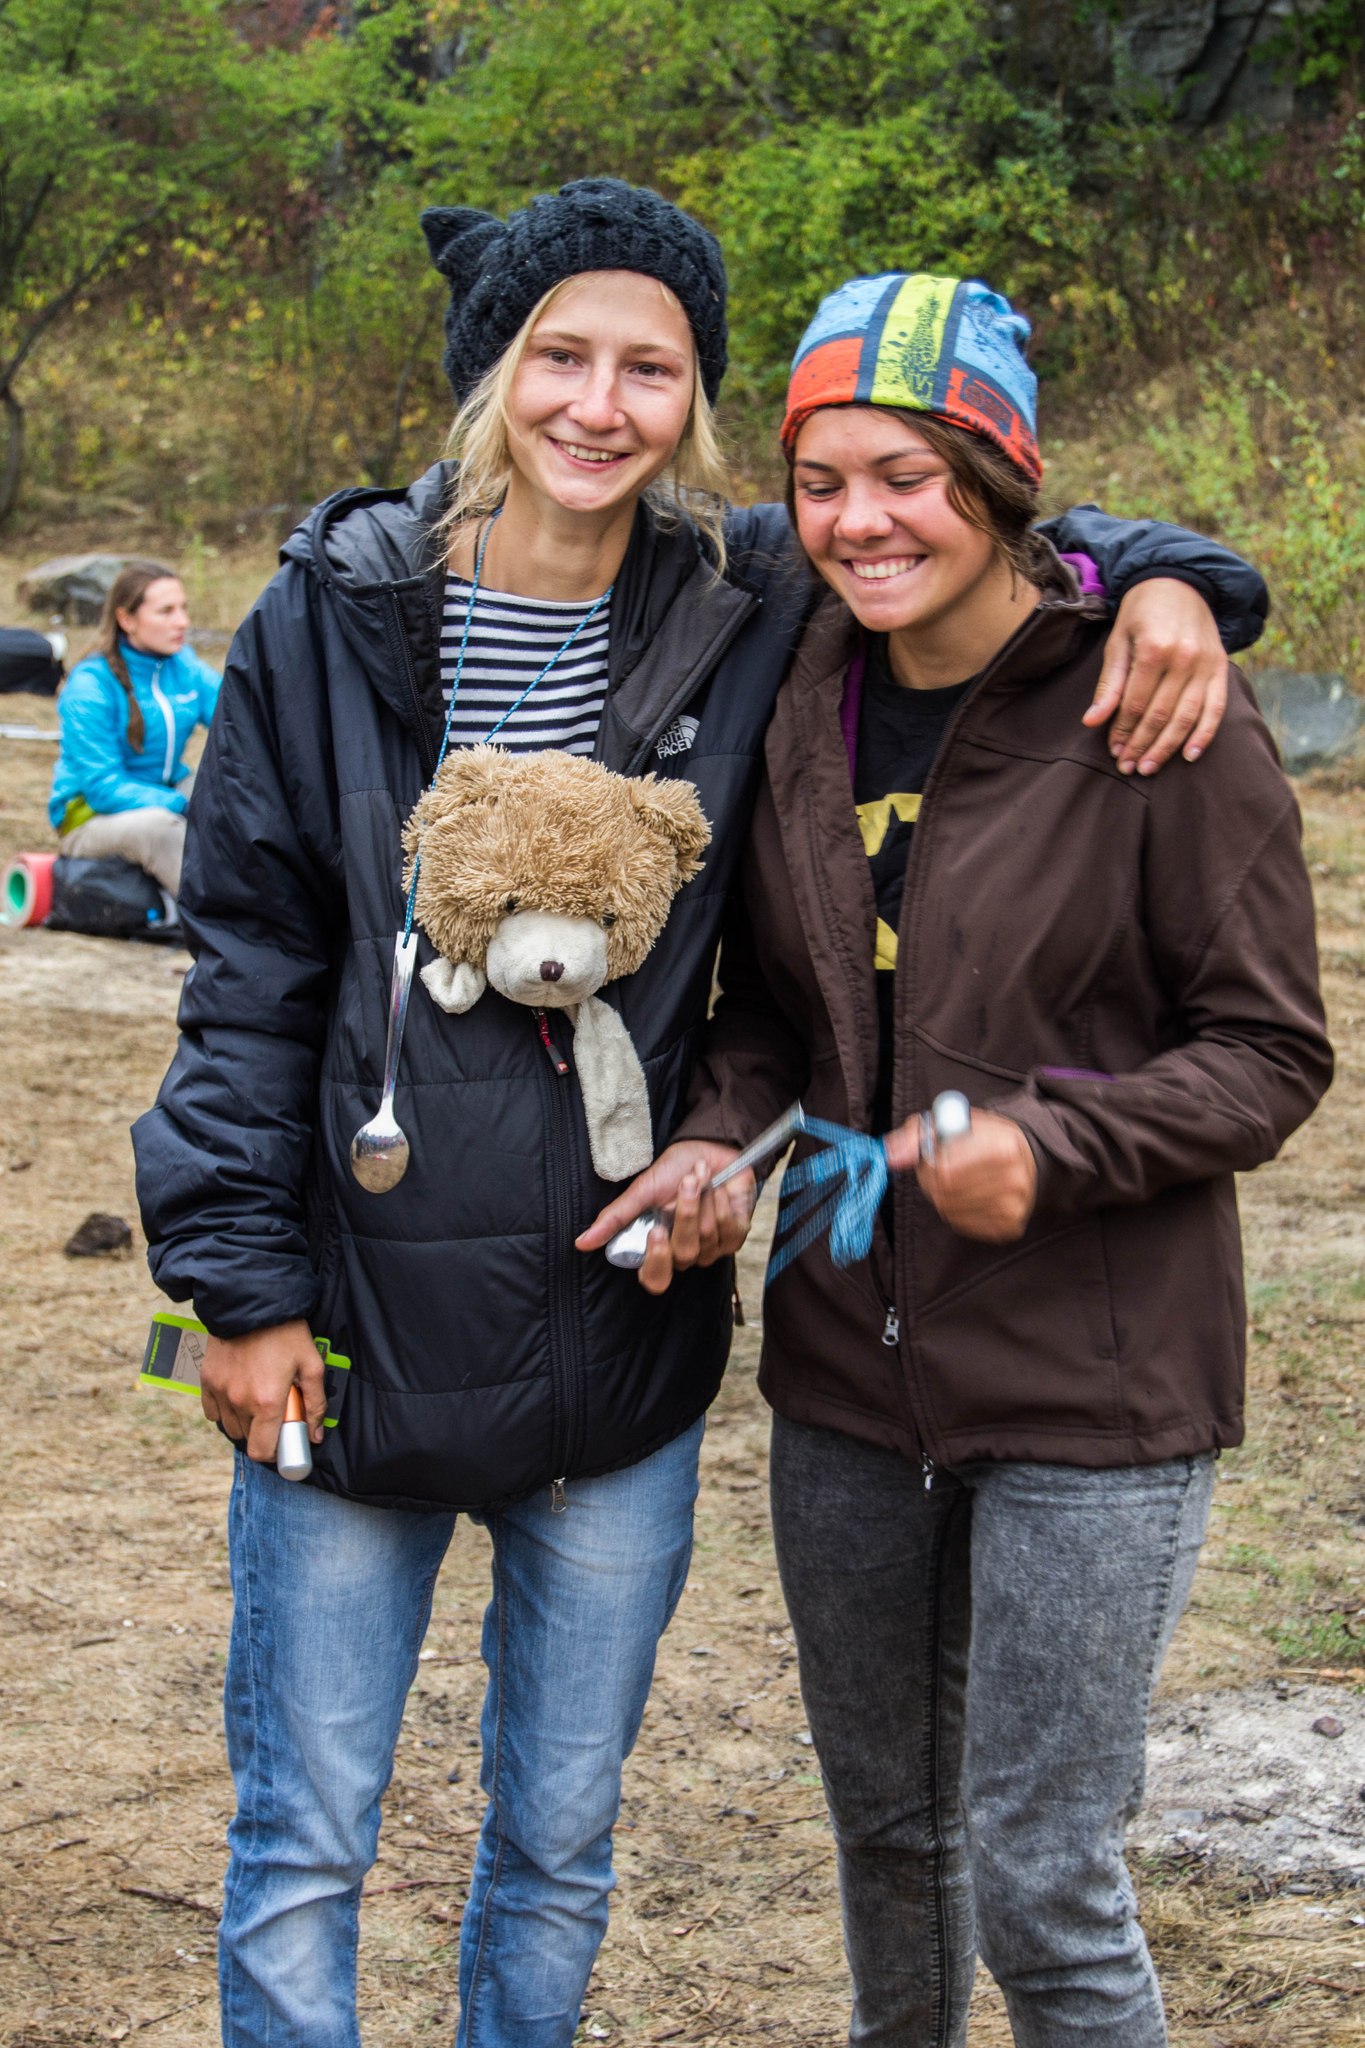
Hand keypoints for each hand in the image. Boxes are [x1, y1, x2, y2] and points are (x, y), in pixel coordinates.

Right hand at [200, 1319, 326, 1464]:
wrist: (252, 1301)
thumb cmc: (286, 1333)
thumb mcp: (312, 1365)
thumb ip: (315, 1404)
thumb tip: (315, 1436)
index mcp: (267, 1402)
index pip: (262, 1451)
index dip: (274, 1454)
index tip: (282, 1445)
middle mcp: (239, 1401)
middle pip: (247, 1439)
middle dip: (262, 1433)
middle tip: (275, 1413)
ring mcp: (220, 1391)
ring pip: (230, 1426)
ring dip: (244, 1421)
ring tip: (259, 1399)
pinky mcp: (207, 1380)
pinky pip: (213, 1411)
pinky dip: (225, 1410)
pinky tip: (239, 1394)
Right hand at [576, 1140, 756, 1295]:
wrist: (709, 1148)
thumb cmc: (674, 1170)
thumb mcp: (642, 1191)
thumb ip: (615, 1218)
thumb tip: (581, 1243)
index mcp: (659, 1247)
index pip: (655, 1279)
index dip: (656, 1261)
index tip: (656, 1232)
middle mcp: (685, 1253)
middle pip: (684, 1254)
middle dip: (686, 1213)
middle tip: (686, 1183)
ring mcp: (713, 1247)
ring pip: (707, 1238)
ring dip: (704, 1200)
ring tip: (701, 1178)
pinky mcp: (736, 1235)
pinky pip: (730, 1229)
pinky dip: (723, 1201)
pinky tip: (720, 1188)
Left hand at [884, 1111, 1036, 1242]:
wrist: (1025, 1158)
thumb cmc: (982, 1137)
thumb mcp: (952, 1122)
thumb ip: (916, 1135)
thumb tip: (891, 1156)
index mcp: (1004, 1147)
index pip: (944, 1168)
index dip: (928, 1162)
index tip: (931, 1155)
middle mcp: (1014, 1179)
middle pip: (945, 1191)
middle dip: (930, 1179)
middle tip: (938, 1168)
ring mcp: (1013, 1206)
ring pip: (949, 1209)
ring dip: (940, 1195)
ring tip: (954, 1179)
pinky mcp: (1008, 1227)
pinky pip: (961, 1223)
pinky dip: (954, 1210)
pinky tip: (966, 1194)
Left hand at [1082, 577, 1227, 775]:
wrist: (1179, 583)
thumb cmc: (1141, 614)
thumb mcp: (1117, 642)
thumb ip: (1108, 684)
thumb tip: (1092, 722)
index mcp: (1153, 649)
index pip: (1134, 704)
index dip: (1122, 732)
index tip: (1114, 752)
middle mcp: (1183, 658)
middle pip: (1160, 715)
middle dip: (1141, 745)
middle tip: (1127, 768)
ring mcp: (1205, 664)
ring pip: (1186, 718)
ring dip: (1167, 748)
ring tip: (1149, 768)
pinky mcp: (1220, 668)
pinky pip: (1216, 709)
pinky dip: (1205, 734)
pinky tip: (1191, 756)